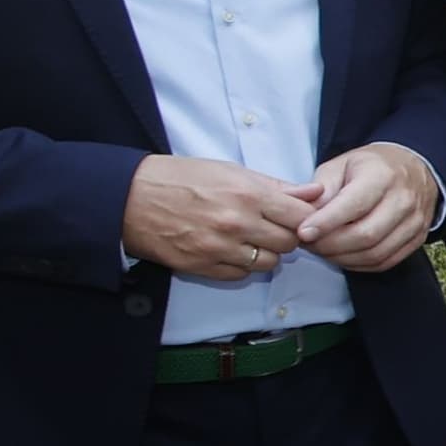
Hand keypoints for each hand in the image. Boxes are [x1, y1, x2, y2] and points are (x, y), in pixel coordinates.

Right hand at [122, 154, 313, 281]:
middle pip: (289, 243)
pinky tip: (230, 250)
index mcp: (248, 194)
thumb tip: (315, 192)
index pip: (301, 217)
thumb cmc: (181, 177)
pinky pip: (240, 275)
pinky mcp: (202, 266)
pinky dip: (241, 265)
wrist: (130, 197)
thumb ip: (276, 185)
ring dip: (265, 253)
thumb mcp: (230, 171)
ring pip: (267, 263)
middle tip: (270, 227)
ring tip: (249, 239)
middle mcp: (237, 223)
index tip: (294, 216)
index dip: (303, 218)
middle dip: (285, 236)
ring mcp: (219, 248)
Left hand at [296, 142, 438, 272]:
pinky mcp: (417, 239)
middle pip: (365, 235)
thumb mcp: (341, 165)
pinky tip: (343, 255)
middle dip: (330, 245)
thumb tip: (305, 215)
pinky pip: (384, 262)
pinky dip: (358, 264)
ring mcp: (414, 222)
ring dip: (342, 257)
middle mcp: (403, 199)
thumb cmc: (371, 167)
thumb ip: (321, 189)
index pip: (354, 205)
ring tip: (322, 249)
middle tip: (308, 243)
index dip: (326, 222)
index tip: (303, 232)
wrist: (413, 169)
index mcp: (382, 175)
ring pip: (375, 253)